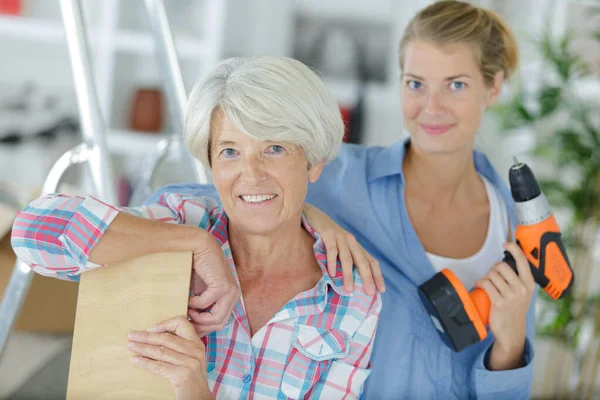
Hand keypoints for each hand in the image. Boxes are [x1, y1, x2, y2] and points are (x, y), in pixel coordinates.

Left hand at [128, 316, 213, 399]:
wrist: (200, 397)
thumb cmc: (193, 378)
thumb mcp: (192, 357)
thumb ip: (181, 347)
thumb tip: (156, 337)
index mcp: (196, 344)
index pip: (181, 323)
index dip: (164, 324)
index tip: (150, 328)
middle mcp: (194, 351)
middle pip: (166, 338)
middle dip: (146, 336)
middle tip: (131, 335)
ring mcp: (189, 362)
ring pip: (160, 351)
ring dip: (142, 348)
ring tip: (130, 346)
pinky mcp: (182, 374)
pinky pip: (158, 366)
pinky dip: (145, 362)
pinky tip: (135, 360)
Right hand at [188, 232, 239, 336]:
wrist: (197, 247)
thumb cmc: (196, 268)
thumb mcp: (199, 293)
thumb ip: (200, 308)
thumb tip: (191, 327)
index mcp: (230, 298)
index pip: (221, 323)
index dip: (204, 329)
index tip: (189, 328)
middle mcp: (234, 296)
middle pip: (219, 324)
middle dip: (200, 327)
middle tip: (185, 322)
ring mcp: (230, 291)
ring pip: (216, 319)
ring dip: (198, 317)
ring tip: (187, 309)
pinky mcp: (222, 286)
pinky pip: (206, 304)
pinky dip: (195, 304)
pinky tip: (189, 297)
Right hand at [303, 204, 384, 294]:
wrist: (313, 215)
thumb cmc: (325, 235)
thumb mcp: (338, 246)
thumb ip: (344, 260)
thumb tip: (349, 283)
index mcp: (355, 246)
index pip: (371, 261)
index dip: (377, 275)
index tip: (381, 290)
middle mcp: (351, 241)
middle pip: (362, 261)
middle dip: (367, 278)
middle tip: (369, 293)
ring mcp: (340, 237)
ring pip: (347, 258)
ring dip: (348, 275)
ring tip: (349, 290)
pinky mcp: (328, 234)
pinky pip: (332, 250)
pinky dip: (332, 262)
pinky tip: (331, 273)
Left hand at [476, 242, 534, 368]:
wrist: (512, 331)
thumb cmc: (515, 310)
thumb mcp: (523, 293)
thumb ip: (518, 279)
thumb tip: (505, 262)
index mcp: (529, 284)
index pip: (523, 261)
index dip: (513, 249)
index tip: (506, 244)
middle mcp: (522, 288)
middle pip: (501, 266)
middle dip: (493, 269)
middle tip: (493, 277)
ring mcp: (511, 295)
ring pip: (492, 275)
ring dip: (486, 277)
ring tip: (488, 284)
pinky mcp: (499, 302)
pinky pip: (486, 283)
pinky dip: (480, 283)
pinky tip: (481, 286)